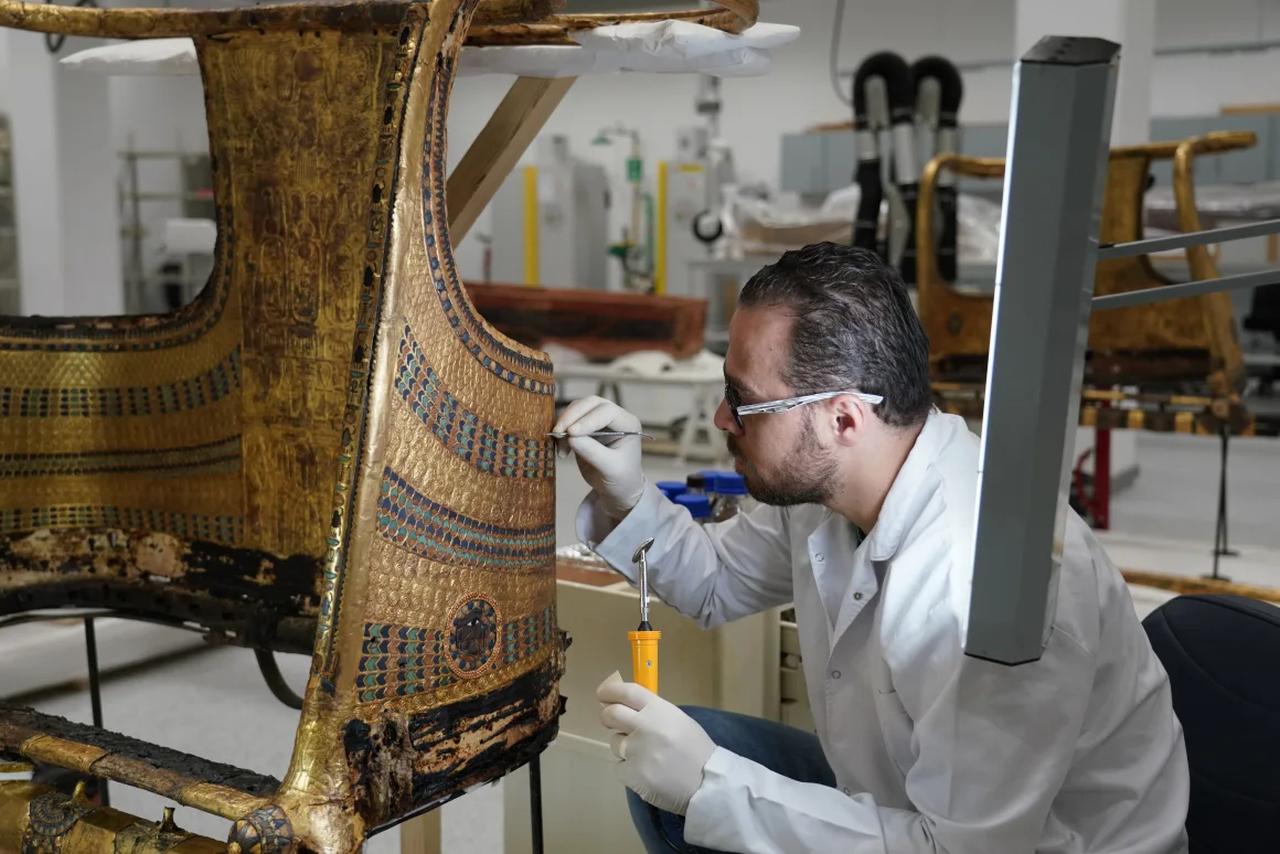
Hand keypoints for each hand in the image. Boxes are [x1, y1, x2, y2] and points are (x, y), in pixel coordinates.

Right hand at [553, 396, 644, 519]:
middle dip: (572, 416)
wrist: (618, 490)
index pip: (607, 412)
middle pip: (591, 403)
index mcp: (628, 424)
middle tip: (558, 432)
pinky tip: (561, 449)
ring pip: (578, 408)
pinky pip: (570, 420)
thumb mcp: (610, 469)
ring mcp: (599, 420)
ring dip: (565, 423)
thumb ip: (592, 452)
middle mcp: (615, 417)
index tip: (571, 433)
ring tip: (560, 444)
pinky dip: (562, 431)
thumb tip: (570, 437)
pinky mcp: (586, 427)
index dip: (588, 420)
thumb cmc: (621, 479)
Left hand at [597, 672, 715, 815]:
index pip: (627, 692)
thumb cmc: (695, 749)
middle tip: (613, 722)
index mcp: (659, 710)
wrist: (708, 783)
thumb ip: (652, 712)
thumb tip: (624, 705)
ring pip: (615, 743)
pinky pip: (619, 767)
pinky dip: (629, 770)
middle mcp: (645, 727)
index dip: (610, 691)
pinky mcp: (632, 774)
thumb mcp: (678, 720)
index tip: (602, 694)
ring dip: (624, 747)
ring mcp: (637, 751)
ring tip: (646, 756)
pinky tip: (647, 773)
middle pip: (611, 714)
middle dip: (608, 717)